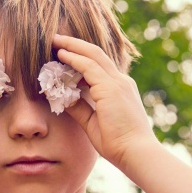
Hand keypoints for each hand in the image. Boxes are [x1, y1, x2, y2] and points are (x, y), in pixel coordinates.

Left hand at [54, 33, 156, 169]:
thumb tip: (63, 98)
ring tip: (56, 40)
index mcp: (119, 89)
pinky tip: (61, 54)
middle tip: (57, 39)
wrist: (135, 153)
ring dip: (72, 47)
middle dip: (75, 45)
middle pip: (96, 54)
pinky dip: (74, 59)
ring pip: (93, 55)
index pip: (98, 66)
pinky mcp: (111, 88)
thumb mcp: (92, 122)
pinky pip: (89, 67)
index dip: (80, 57)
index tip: (63, 54)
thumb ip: (79, 108)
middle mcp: (120, 82)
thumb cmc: (117, 143)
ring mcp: (117, 83)